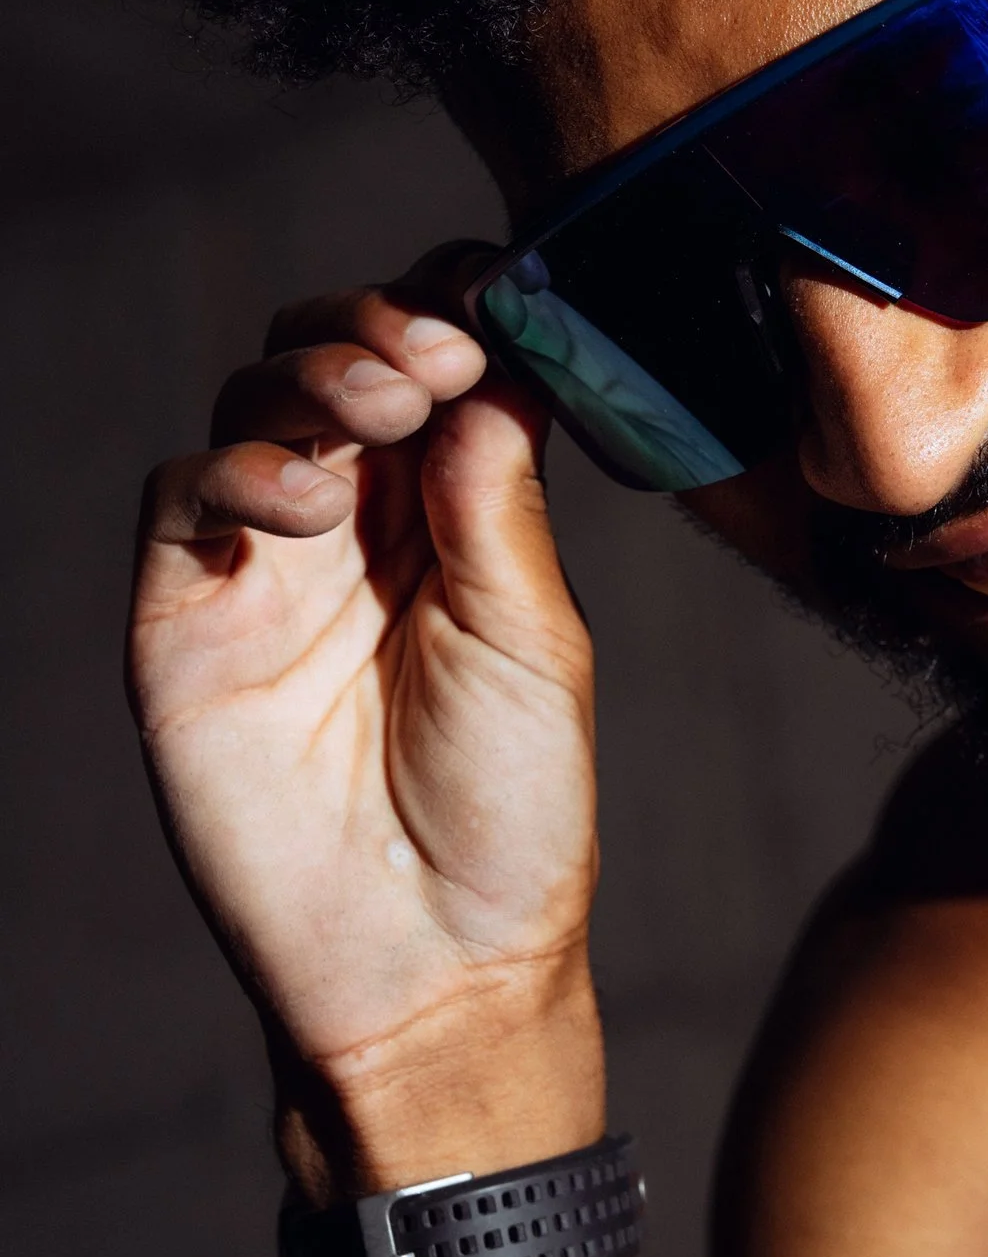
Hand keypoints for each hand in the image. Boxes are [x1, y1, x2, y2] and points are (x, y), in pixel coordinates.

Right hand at [129, 243, 603, 1187]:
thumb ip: (498, 503)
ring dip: (315, 380)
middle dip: (380, 328)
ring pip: (259, 404)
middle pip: (343, 359)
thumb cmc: (509, 810)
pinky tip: (304, 506)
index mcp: (463, 513)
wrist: (430, 960)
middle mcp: (366, 521)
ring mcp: (271, 562)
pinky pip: (184, 497)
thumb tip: (488, 364)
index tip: (493, 296)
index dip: (459, 312)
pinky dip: (238, 472)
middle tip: (429, 357)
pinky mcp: (188, 615)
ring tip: (378, 411)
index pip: (446, 367)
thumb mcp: (534, 638)